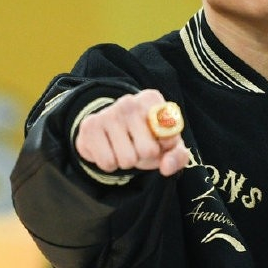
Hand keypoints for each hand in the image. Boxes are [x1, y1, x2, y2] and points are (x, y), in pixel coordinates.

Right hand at [74, 89, 190, 177]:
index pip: (169, 135)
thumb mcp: (168, 145)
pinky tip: (109, 150)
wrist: (109, 129)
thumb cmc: (146, 137)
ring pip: (126, 160)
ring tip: (124, 148)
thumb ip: (177, 156)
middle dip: (145, 157)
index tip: (159, 139)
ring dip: (127, 162)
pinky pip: (107, 163)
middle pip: (147, 151)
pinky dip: (110, 164)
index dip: (166, 145)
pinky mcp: (89, 126)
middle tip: (138, 146)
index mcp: (153, 100)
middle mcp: (130, 102)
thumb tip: (166, 167)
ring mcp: (108, 113)